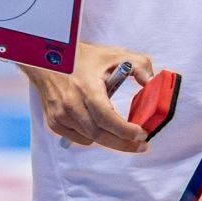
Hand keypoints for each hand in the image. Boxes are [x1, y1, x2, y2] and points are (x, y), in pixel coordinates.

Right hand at [24, 42, 155, 151]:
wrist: (48, 59)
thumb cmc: (84, 58)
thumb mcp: (115, 55)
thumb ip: (140, 66)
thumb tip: (153, 83)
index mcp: (86, 87)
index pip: (106, 117)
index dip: (125, 130)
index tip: (142, 133)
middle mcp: (71, 104)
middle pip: (100, 134)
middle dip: (124, 143)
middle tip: (142, 145)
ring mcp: (60, 115)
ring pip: (91, 139)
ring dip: (111, 140)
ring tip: (126, 137)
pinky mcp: (54, 122)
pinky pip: (79, 139)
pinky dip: (94, 138)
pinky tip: (103, 130)